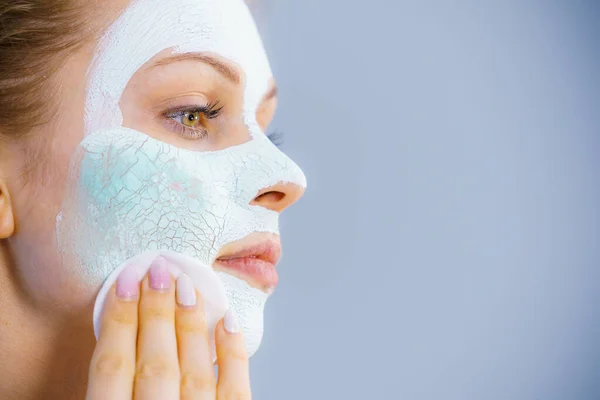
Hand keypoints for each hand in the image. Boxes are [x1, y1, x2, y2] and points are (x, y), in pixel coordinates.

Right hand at [85, 257, 250, 398]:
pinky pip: (234, 390)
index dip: (118, 319)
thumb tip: (112, 340)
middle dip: (156, 310)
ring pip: (194, 370)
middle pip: (155, 360)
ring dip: (189, 323)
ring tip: (186, 284)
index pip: (112, 366)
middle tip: (158, 270)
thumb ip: (105, 389)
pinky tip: (228, 320)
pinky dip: (233, 352)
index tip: (125, 281)